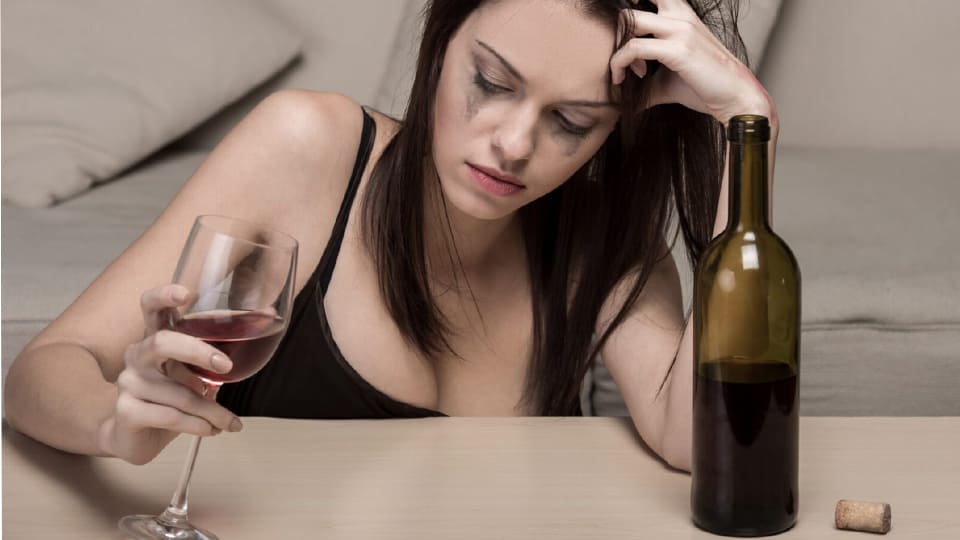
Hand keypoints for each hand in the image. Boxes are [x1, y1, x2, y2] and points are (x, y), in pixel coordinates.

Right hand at [98, 284, 242, 464]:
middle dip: (198, 351)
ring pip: (181, 394)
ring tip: (228, 422)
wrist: (131, 436)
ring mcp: (128, 382)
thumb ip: (214, 357)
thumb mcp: (192, 374)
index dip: (164, 296)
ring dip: (212, 411)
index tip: (187, 293)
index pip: (150, 307)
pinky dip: (199, 425)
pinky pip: (172, 416)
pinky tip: (210, 430)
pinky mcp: (127, 410)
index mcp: (155, 339)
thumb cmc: (167, 399)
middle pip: (162, 342)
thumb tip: (263, 325)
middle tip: (226, 366)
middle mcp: (138, 355)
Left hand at [610, 0, 775, 126]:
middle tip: (619, 58)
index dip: (629, 6)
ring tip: (623, 74)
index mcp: (680, 15)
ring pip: (629, 21)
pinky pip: (633, 47)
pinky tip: (622, 79)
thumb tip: (622, 98)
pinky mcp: (678, 49)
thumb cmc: (705, 88)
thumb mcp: (667, 80)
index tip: (618, 37)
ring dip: (616, 50)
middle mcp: (680, 16)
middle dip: (616, 32)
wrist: (736, 99)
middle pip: (632, 7)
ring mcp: (680, 29)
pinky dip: (619, 63)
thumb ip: (644, 79)